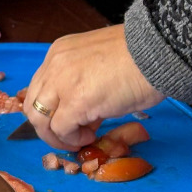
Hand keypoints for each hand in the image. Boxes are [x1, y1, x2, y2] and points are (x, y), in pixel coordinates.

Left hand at [22, 25, 163, 150]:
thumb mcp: (100, 67)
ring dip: (56, 136)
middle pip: (32, 104)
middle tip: (69, 136)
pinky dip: (72, 139)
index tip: (70, 119)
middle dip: (47, 126)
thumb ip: (84, 87)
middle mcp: (54, 66)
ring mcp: (62, 83)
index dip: (51, 108)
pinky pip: (60, 129)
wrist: (159, 52)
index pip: (40, 87)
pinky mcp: (75, 102)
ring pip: (39, 119)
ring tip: (80, 139)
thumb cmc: (139, 57)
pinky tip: (91, 136)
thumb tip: (84, 118)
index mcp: (59, 53)